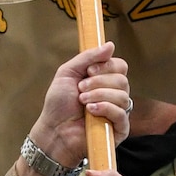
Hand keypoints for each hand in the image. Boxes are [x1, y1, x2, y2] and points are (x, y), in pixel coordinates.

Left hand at [26, 43, 130, 170]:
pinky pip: (122, 114)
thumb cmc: (58, 105)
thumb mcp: (68, 72)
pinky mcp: (118, 130)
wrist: (53, 130)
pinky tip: (91, 111)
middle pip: (122, 79)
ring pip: (122, 96)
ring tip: (82, 102)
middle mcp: (114, 95)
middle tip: (80, 89)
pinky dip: (106, 109)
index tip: (89, 71)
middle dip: (99, 82)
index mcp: (105, 81)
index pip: (120, 66)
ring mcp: (117, 112)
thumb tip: (110, 45)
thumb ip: (88, 57)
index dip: (107, 66)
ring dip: (99, 95)